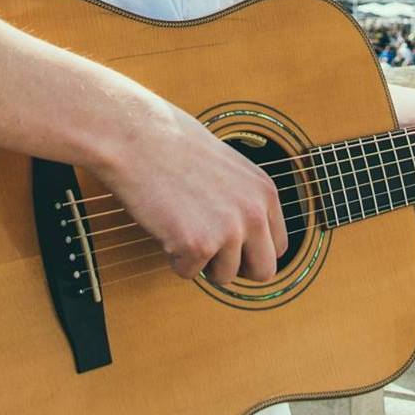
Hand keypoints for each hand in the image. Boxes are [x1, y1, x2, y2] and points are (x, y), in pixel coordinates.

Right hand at [93, 99, 287, 284]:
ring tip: (181, 222)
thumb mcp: (228, 168)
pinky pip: (188, 272)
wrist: (137, 137)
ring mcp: (228, 230)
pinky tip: (165, 222)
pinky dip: (172, 256)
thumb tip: (248, 239)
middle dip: (236, 268)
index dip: (251, 251)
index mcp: (265, 191)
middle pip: (263, 272)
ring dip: (200, 260)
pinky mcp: (198, 245)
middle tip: (209, 249)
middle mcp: (254, 213)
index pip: (277, 246)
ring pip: (223, 277)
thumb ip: (244, 201)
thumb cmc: (172, 143)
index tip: (230, 245)